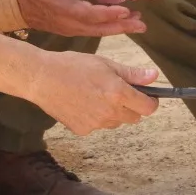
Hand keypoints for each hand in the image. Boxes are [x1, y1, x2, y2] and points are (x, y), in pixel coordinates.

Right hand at [18, 0, 147, 36]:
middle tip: (142, 25)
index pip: (90, 14)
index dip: (108, 14)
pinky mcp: (74, 29)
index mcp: (64, 9)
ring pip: (99, 31)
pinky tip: (123, 22)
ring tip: (138, 24)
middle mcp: (70, 23)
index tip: (125, 10)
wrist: (19, 7)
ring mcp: (72, 29)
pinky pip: (95, 30)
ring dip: (119, 28)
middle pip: (100, 28)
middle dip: (121, 26)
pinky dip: (111, 27)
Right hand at [29, 53, 159, 134]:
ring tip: (96, 95)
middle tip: (117, 92)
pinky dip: (95, 117)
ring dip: (113, 113)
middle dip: (131, 107)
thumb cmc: (72, 66)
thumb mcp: (105, 64)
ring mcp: (95, 124)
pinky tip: (82, 103)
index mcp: (118, 93)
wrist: (41, 78)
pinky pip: (97, 126)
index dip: (151, 102)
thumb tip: (154, 76)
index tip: (147, 96)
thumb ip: (131, 74)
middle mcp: (109, 112)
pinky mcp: (82, 130)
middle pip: (134, 118)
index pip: (148, 108)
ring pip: (115, 122)